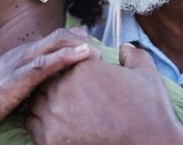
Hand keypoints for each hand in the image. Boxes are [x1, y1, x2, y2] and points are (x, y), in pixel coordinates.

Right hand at [0, 28, 99, 143]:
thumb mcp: (6, 95)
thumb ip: (26, 89)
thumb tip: (47, 95)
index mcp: (19, 59)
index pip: (53, 42)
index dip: (76, 41)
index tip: (98, 46)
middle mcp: (19, 57)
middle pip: (57, 38)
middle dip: (83, 40)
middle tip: (108, 49)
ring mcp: (15, 67)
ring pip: (53, 46)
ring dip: (79, 45)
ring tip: (101, 51)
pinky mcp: (12, 83)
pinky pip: (42, 66)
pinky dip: (64, 58)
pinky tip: (82, 56)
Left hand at [27, 43, 182, 144]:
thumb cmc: (149, 112)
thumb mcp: (146, 73)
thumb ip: (132, 55)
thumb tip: (125, 47)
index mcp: (83, 67)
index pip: (63, 60)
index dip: (69, 70)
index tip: (79, 82)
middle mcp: (64, 87)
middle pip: (46, 80)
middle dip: (55, 87)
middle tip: (70, 99)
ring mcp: (55, 114)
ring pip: (36, 102)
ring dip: (44, 104)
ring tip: (62, 113)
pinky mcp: (51, 139)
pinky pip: (32, 125)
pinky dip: (40, 124)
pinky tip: (55, 127)